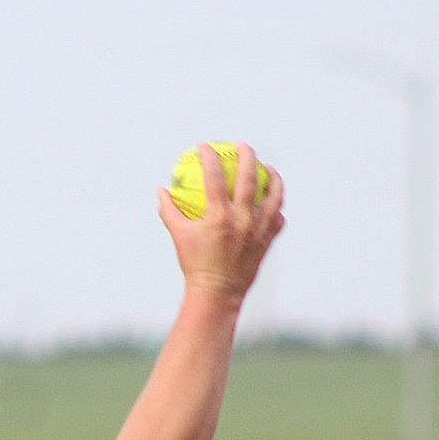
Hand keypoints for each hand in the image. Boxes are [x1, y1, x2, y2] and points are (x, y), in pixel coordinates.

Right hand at [156, 142, 284, 303]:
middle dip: (247, 156)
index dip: (208, 157)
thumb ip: (169, 211)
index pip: (214, 177)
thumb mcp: (179, 237)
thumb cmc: (195, 265)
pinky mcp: (267, 241)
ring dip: (273, 178)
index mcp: (219, 217)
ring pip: (273, 196)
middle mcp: (242, 220)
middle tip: (242, 146)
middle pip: (250, 179)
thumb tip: (161, 191)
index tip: (205, 146)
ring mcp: (258, 230)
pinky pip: (277, 219)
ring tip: (269, 169)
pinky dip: (276, 209)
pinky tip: (272, 202)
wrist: (217, 293)